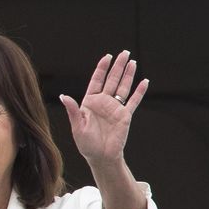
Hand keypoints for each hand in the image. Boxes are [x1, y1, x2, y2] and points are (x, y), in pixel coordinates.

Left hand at [59, 50, 149, 170]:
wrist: (100, 156)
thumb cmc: (86, 143)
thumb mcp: (77, 126)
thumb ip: (72, 110)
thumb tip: (63, 96)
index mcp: (90, 102)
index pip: (97, 81)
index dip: (102, 68)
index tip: (107, 56)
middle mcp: (103, 102)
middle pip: (112, 80)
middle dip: (118, 66)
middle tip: (124, 52)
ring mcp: (115, 108)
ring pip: (123, 87)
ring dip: (128, 75)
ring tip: (133, 62)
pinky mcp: (125, 115)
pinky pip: (134, 101)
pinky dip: (139, 92)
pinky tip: (144, 82)